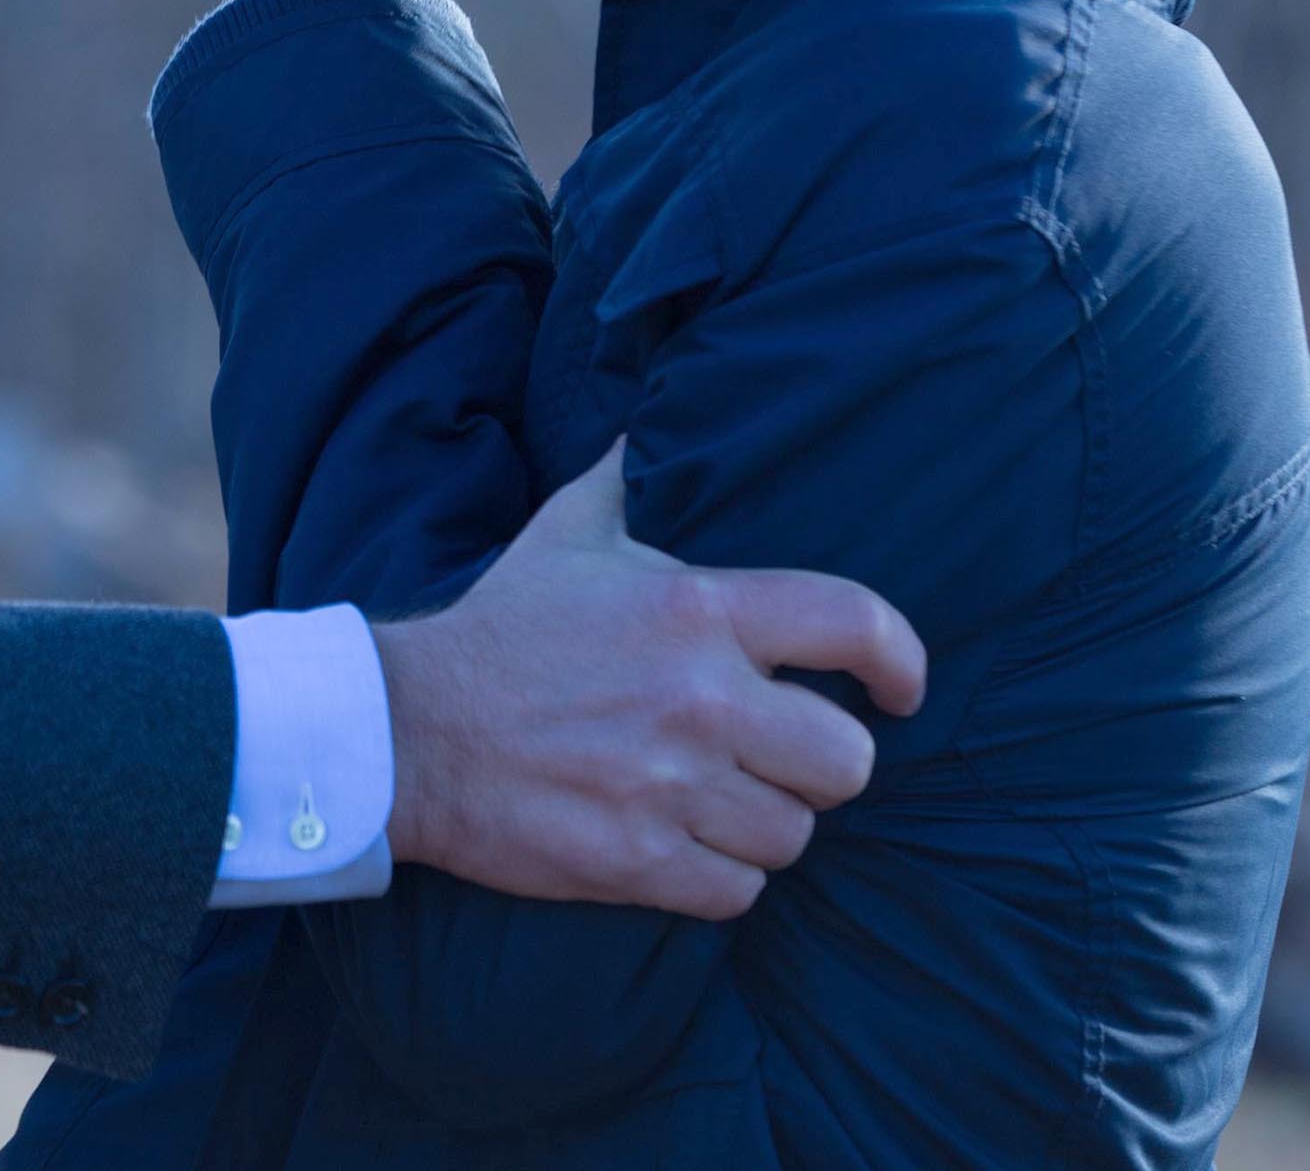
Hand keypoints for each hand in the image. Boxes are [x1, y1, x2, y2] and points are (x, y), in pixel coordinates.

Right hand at [370, 442, 925, 920]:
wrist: (407, 728)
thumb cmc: (501, 627)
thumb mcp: (568, 532)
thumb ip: (631, 475)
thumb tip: (659, 416)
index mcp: (697, 610)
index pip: (856, 625)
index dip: (901, 662)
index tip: (900, 691)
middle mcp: (698, 700)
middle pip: (847, 761)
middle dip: (821, 765)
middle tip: (781, 758)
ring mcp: (668, 787)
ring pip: (794, 835)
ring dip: (764, 824)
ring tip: (720, 802)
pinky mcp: (636, 862)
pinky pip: (738, 893)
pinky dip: (719, 878)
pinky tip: (684, 846)